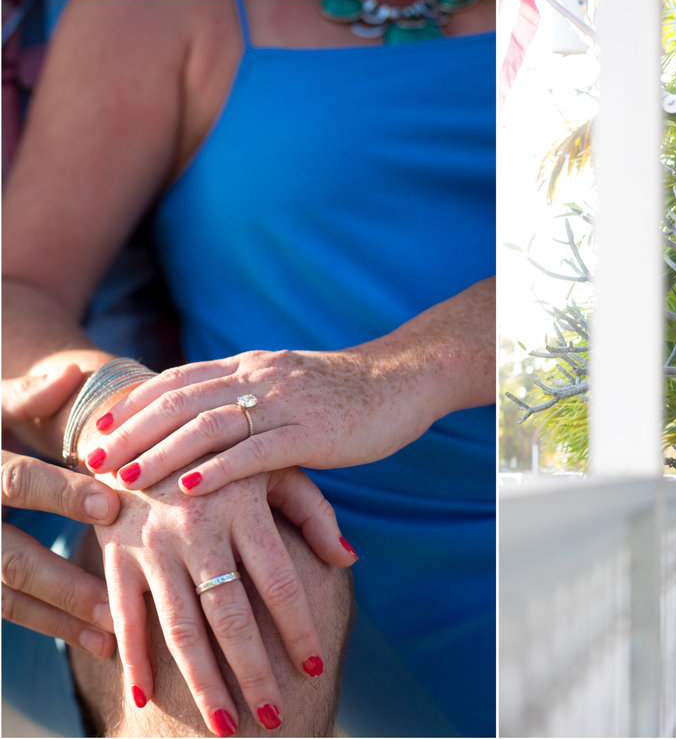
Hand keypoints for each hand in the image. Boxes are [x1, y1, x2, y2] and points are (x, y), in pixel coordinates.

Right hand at [2, 368, 119, 657]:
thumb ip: (29, 396)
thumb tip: (74, 373)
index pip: (16, 482)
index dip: (60, 494)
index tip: (112, 506)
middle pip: (7, 558)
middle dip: (61, 582)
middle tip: (115, 600)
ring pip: (2, 596)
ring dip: (56, 618)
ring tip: (111, 634)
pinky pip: (3, 607)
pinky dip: (45, 624)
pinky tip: (91, 638)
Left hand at [85, 349, 436, 495]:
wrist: (402, 380)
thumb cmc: (346, 392)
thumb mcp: (288, 384)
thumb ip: (248, 394)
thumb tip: (207, 417)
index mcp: (252, 366)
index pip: (179, 378)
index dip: (134, 403)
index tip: (99, 427)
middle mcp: (261, 378)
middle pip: (182, 399)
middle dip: (133, 430)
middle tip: (95, 458)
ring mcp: (287, 403)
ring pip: (212, 423)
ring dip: (164, 451)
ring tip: (127, 478)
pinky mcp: (314, 431)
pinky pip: (260, 450)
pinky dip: (222, 468)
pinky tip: (192, 486)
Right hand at [95, 464, 355, 734]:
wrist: (143, 421)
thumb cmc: (225, 452)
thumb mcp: (273, 466)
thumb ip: (312, 511)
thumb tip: (348, 559)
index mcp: (243, 505)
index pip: (279, 581)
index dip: (297, 628)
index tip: (314, 667)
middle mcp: (198, 528)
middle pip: (230, 614)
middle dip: (253, 671)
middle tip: (275, 718)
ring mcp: (153, 543)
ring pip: (179, 625)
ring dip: (201, 681)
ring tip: (224, 727)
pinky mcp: (116, 552)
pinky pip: (124, 614)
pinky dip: (132, 658)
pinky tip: (146, 700)